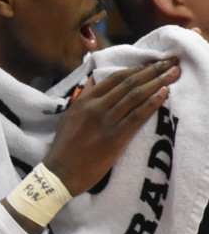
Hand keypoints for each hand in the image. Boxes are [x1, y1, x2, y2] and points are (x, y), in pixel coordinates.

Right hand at [44, 58, 179, 195]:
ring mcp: (105, 122)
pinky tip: (164, 93)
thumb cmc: (64, 147)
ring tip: (173, 72)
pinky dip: (152, 103)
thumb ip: (83, 98)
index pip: (114, 78)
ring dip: (158, 82)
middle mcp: (95, 107)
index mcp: (84, 101)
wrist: (60, 172)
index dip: (136, 68)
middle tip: (170, 61)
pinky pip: (137, 116)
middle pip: (128, 83)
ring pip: (135, 96)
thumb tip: (94, 81)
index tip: (151, 62)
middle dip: (152, 70)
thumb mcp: (69, 116)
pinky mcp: (115, 138)